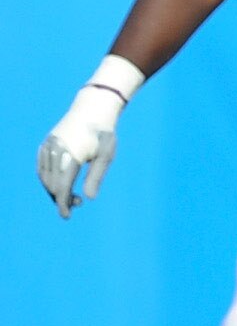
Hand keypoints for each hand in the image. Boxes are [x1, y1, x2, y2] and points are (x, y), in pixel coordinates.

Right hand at [36, 82, 123, 216]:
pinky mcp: (46, 144)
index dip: (63, 204)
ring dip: (54, 189)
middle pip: (51, 184)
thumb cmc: (104, 134)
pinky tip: (60, 183)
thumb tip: (88, 198)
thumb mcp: (105, 156)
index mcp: (70, 156)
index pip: (62, 187)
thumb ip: (95, 177)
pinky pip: (41, 167)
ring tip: (72, 195)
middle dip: (61, 198)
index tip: (66, 216)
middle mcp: (55, 152)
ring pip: (44, 176)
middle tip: (78, 203)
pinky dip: (48, 178)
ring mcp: (48, 147)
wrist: (93, 109)